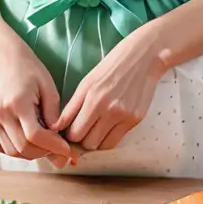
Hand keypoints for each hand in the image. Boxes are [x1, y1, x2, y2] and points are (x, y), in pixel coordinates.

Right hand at [0, 38, 76, 166]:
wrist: (5, 60)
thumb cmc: (30, 70)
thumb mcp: (48, 86)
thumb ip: (54, 113)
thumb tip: (58, 137)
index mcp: (18, 102)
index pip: (35, 135)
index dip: (53, 146)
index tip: (67, 150)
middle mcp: (0, 114)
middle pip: (23, 148)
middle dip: (44, 153)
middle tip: (58, 149)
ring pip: (12, 152)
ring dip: (31, 154)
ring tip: (44, 145)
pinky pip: (0, 147)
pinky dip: (15, 151)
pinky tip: (27, 143)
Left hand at [51, 25, 172, 151]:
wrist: (145, 57)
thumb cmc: (112, 66)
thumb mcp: (87, 82)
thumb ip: (72, 107)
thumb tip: (57, 127)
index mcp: (93, 98)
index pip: (74, 133)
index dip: (70, 134)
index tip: (72, 128)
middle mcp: (108, 109)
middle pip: (87, 143)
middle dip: (82, 139)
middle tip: (84, 129)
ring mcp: (124, 116)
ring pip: (101, 146)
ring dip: (96, 141)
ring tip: (96, 128)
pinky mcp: (136, 120)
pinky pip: (116, 141)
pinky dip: (109, 138)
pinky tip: (109, 126)